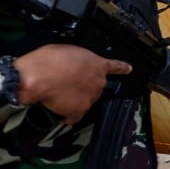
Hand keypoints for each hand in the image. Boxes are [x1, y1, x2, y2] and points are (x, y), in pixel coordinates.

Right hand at [14, 44, 131, 124]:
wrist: (40, 76)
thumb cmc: (50, 60)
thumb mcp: (69, 51)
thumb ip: (78, 61)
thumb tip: (74, 67)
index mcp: (98, 65)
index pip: (115, 66)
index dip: (122, 68)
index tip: (128, 69)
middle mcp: (99, 82)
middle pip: (95, 87)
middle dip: (84, 86)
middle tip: (67, 84)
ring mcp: (91, 98)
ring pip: (85, 101)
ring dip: (75, 100)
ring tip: (59, 94)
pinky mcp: (79, 111)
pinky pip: (73, 116)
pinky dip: (66, 115)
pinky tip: (59, 111)